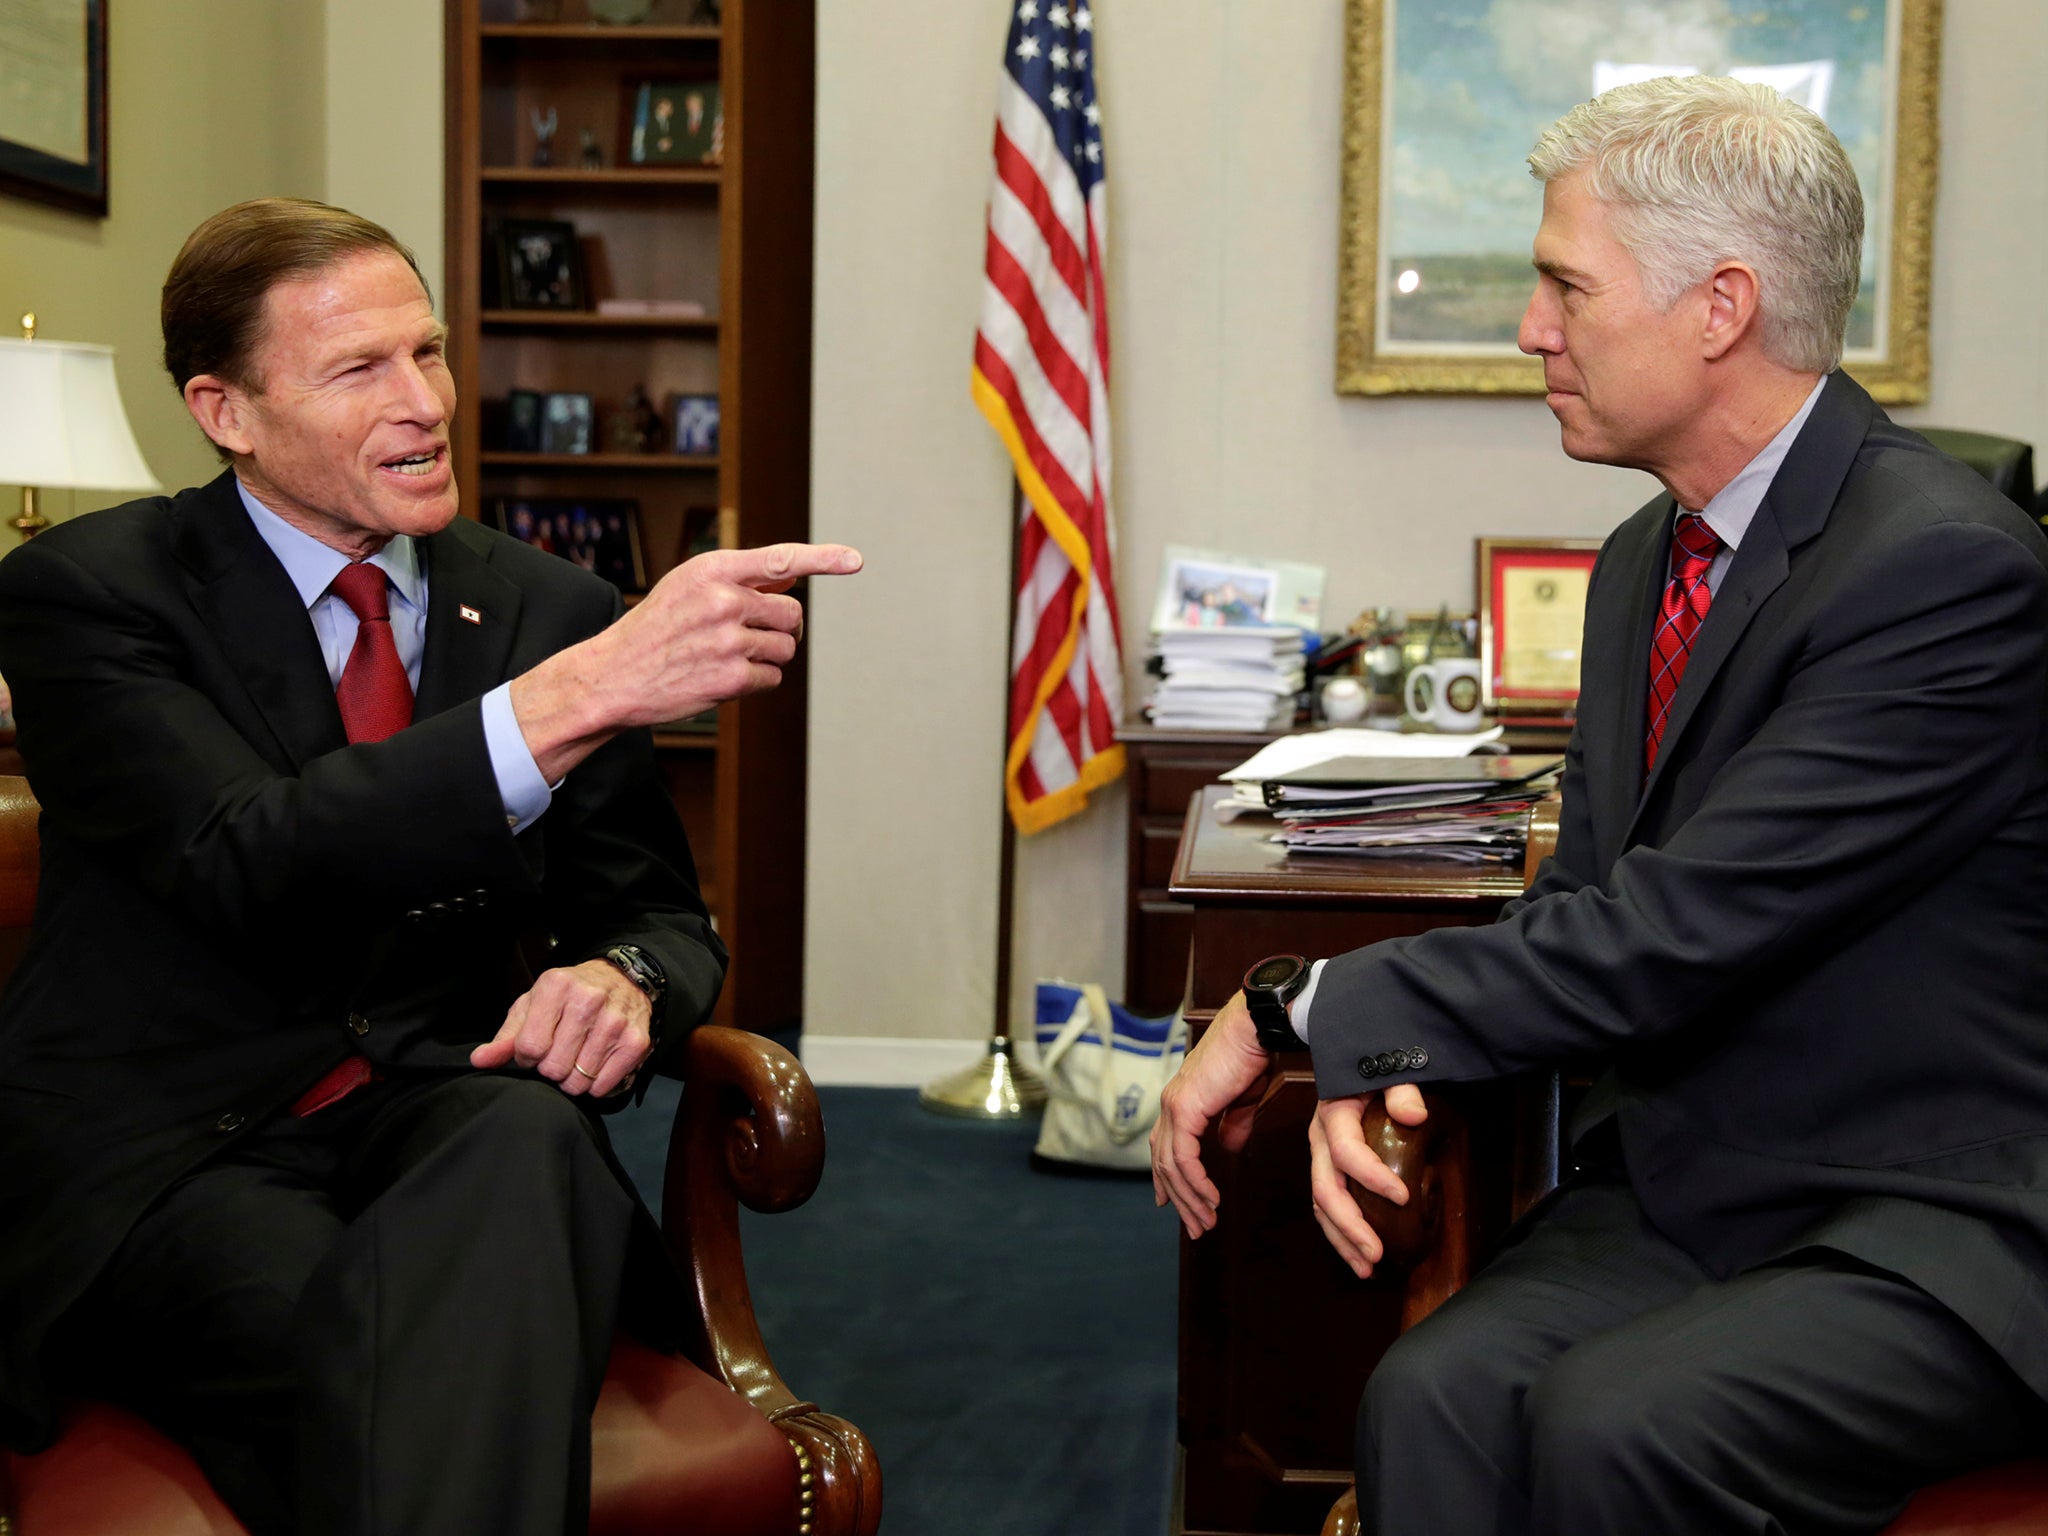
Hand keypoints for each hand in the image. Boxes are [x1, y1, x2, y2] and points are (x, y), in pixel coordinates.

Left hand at [469, 958, 651, 1097]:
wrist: (620, 979)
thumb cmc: (569, 996)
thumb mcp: (533, 1006)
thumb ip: (506, 1037)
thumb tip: (479, 1061)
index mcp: (556, 987)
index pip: (530, 1047)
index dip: (527, 1057)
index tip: (535, 1049)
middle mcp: (588, 1000)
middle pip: (554, 1067)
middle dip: (550, 1068)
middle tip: (558, 1054)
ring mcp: (614, 1022)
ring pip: (578, 1080)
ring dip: (572, 1078)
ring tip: (576, 1059)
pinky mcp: (636, 1041)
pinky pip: (603, 1086)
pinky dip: (594, 1084)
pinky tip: (594, 1064)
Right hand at [602, 542, 863, 725]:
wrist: (613, 675)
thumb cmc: (656, 627)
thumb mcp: (689, 587)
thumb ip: (742, 579)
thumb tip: (793, 578)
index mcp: (712, 569)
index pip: (780, 559)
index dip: (823, 559)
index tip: (855, 560)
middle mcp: (723, 599)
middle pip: (792, 614)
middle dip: (781, 628)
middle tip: (751, 637)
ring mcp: (728, 640)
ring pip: (786, 648)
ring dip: (768, 657)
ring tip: (728, 657)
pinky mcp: (731, 677)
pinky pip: (773, 678)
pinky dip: (756, 681)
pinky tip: (723, 677)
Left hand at [1150, 992, 1272, 1237]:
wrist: (1255, 1028)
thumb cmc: (1252, 1055)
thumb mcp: (1242, 1099)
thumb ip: (1232, 1124)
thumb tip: (1229, 1148)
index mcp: (1181, 1100)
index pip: (1165, 1147)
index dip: (1167, 1179)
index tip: (1172, 1204)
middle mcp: (1171, 1104)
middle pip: (1164, 1163)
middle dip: (1179, 1200)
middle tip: (1197, 1227)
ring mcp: (1174, 1106)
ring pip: (1172, 1166)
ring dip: (1189, 1199)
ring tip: (1206, 1221)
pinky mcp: (1185, 1109)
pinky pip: (1184, 1158)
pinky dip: (1196, 1183)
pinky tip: (1210, 1199)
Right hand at [1306, 1085, 1427, 1277]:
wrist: (1349, 1058)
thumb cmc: (1374, 1067)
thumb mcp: (1388, 1068)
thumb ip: (1401, 1088)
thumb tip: (1414, 1114)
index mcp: (1333, 1114)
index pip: (1346, 1151)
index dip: (1372, 1177)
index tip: (1403, 1197)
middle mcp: (1320, 1139)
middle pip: (1325, 1189)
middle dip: (1350, 1226)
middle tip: (1377, 1254)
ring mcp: (1320, 1156)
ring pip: (1322, 1205)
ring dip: (1342, 1239)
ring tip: (1367, 1268)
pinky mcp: (1327, 1168)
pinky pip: (1327, 1206)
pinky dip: (1340, 1233)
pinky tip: (1359, 1255)